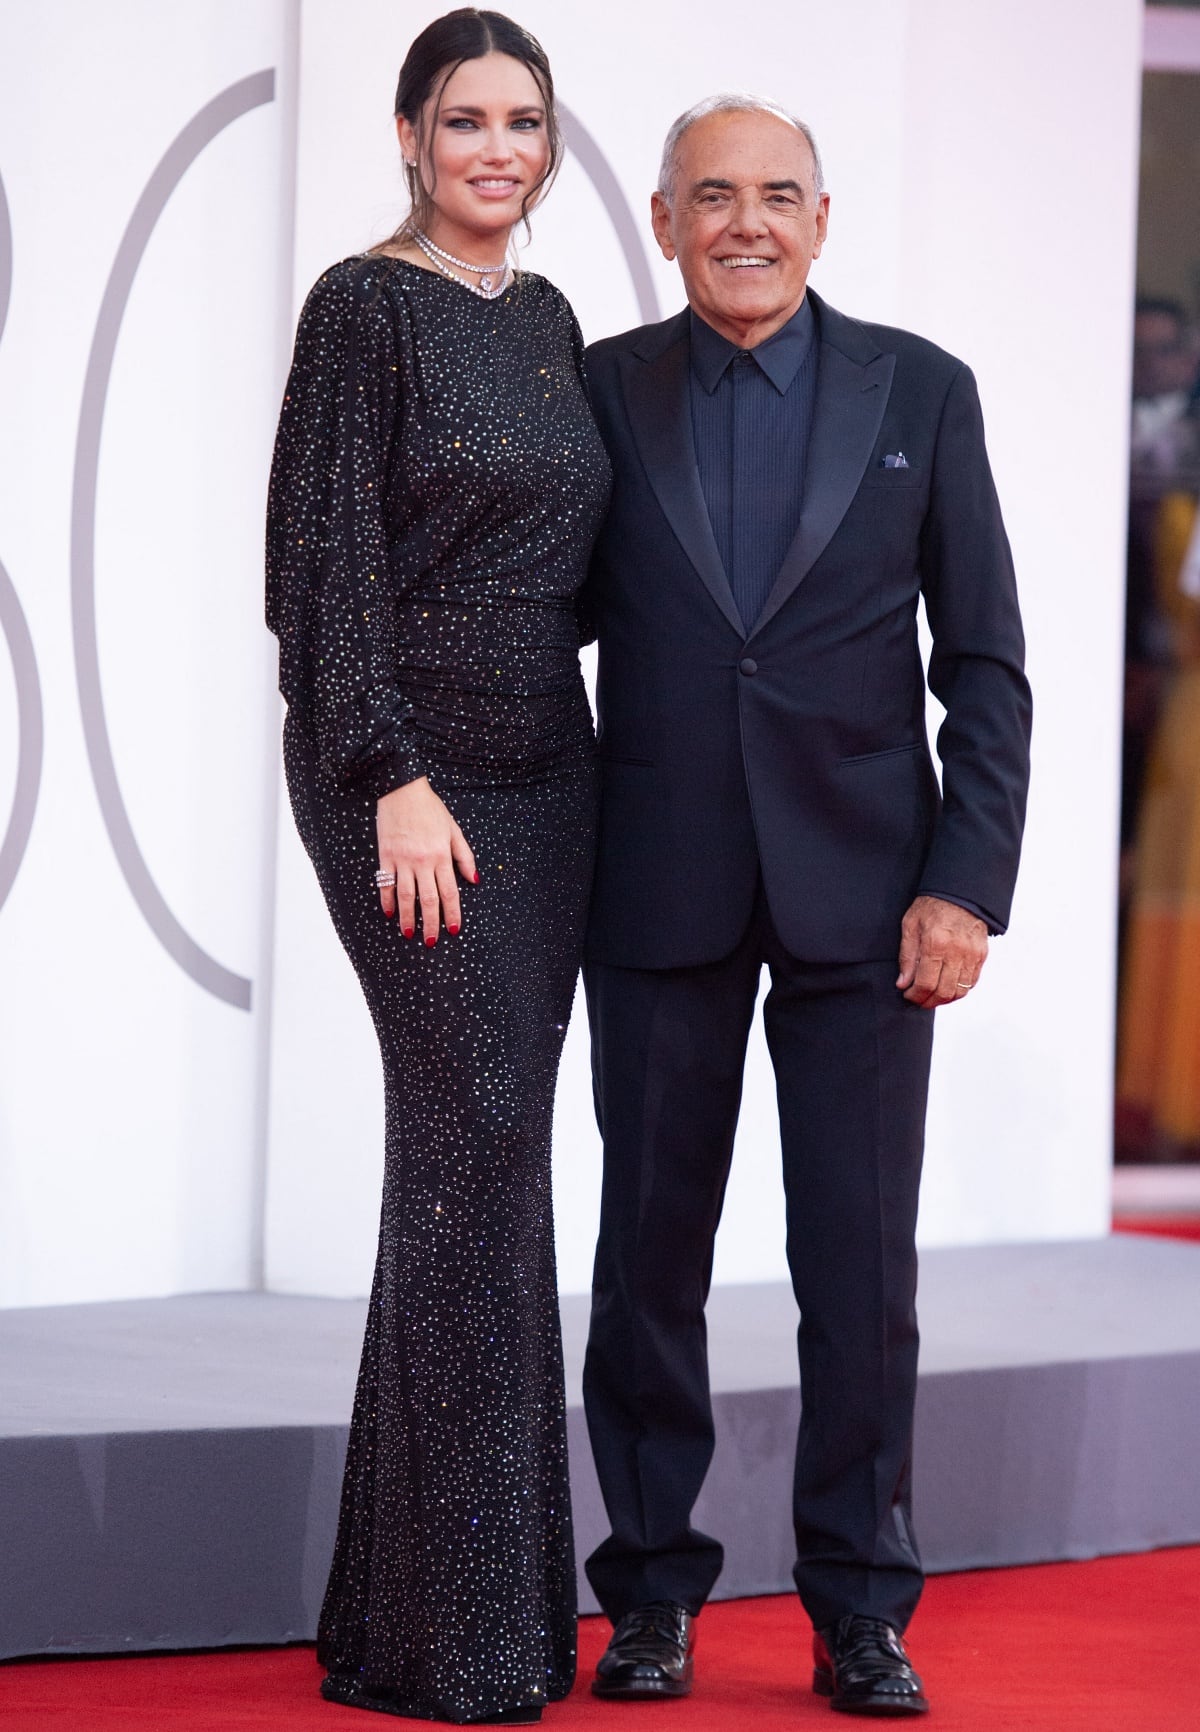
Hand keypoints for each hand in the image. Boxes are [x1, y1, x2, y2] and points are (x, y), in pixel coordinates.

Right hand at [375, 777, 476, 944]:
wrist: (402, 790)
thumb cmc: (430, 809)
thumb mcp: (454, 830)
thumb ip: (464, 856)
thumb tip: (474, 880)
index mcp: (442, 856)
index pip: (450, 892)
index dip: (452, 913)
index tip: (453, 929)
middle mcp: (423, 861)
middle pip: (428, 899)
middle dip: (431, 923)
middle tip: (432, 941)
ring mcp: (402, 860)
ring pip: (406, 895)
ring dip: (408, 917)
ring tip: (409, 933)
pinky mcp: (386, 855)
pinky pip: (386, 882)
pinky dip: (387, 899)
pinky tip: (390, 912)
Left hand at [896, 895, 987, 1007]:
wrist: (959, 893)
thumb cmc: (932, 907)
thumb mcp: (910, 926)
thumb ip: (906, 956)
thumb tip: (903, 983)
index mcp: (936, 943)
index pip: (926, 983)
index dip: (915, 995)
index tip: (908, 994)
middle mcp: (957, 952)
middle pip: (943, 992)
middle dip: (928, 1001)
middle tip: (918, 1000)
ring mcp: (972, 955)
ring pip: (959, 991)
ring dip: (944, 999)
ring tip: (932, 996)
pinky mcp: (982, 955)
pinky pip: (971, 983)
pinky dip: (958, 990)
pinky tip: (947, 987)